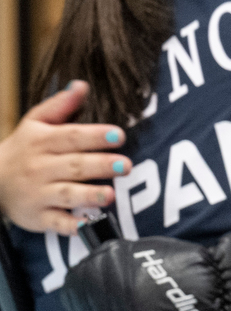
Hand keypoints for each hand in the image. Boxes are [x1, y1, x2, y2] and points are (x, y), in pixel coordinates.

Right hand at [0, 81, 130, 234]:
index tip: (118, 134)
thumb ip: (61, 106)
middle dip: (100, 165)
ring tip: (110, 194)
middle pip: (74, 166)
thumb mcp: (35, 124)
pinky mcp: (39, 217)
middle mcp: (41, 168)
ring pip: (66, 194)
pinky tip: (88, 224)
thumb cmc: (24, 149)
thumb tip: (82, 85)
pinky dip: (71, 225)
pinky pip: (56, 222)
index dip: (95, 135)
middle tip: (126, 165)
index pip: (71, 136)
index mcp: (42, 142)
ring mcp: (39, 194)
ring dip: (89, 195)